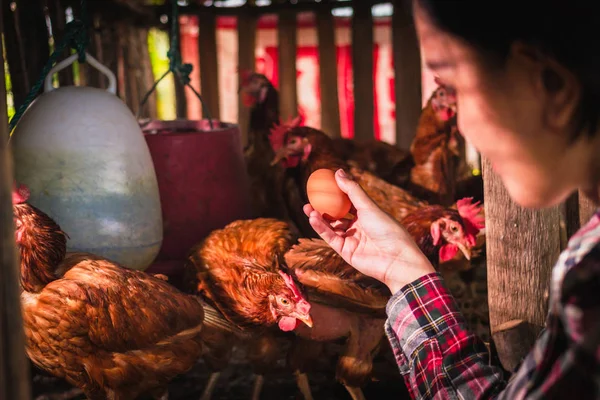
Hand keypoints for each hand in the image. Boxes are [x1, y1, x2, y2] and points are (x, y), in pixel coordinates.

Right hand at [304, 169, 434, 293]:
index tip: (321, 184)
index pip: (347, 201)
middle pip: (336, 215)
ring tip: (307, 208)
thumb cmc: (387, 229)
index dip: (334, 193)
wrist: (395, 258)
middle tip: (309, 197)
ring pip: (331, 226)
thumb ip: (352, 190)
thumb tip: (338, 171)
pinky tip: (313, 218)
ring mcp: (351, 239)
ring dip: (318, 218)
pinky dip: (321, 228)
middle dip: (321, 207)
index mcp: (366, 214)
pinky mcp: (345, 251)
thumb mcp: (368, 206)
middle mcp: (358, 226)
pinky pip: (330, 237)